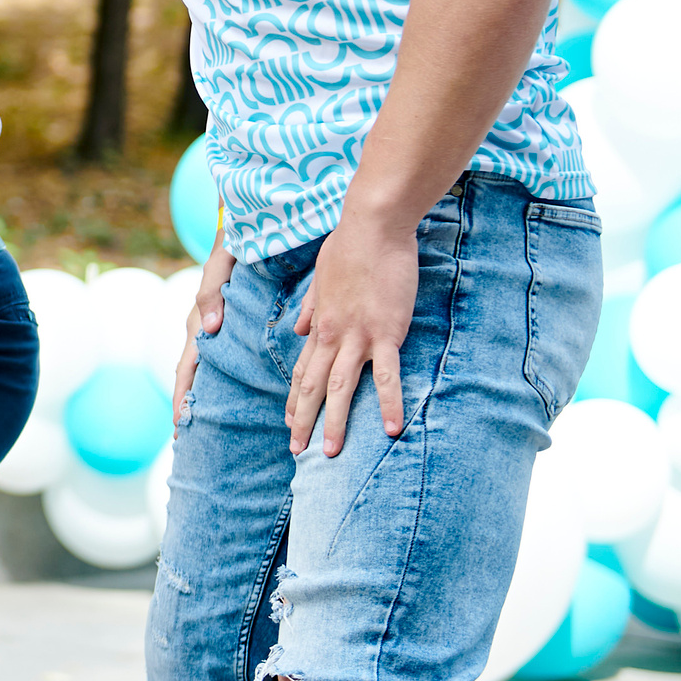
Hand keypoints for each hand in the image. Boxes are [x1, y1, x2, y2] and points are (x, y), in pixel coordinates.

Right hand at [173, 243, 234, 429]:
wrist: (247, 228)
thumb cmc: (235, 244)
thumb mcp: (222, 262)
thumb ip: (212, 290)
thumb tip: (209, 329)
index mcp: (200, 320)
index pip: (186, 367)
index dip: (183, 396)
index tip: (180, 425)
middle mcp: (203, 329)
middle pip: (190, 375)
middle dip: (186, 406)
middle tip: (185, 440)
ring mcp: (214, 329)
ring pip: (204, 369)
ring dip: (201, 395)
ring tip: (203, 425)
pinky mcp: (228, 327)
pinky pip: (219, 358)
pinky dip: (215, 379)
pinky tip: (225, 395)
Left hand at [287, 221, 417, 455]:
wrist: (370, 226)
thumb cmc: (348, 246)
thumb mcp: (320, 277)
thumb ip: (309, 307)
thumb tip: (297, 329)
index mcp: (318, 325)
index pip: (302, 370)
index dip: (295, 400)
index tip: (289, 423)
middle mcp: (332, 336)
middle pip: (313, 387)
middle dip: (303, 421)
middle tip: (297, 452)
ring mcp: (358, 337)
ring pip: (340, 388)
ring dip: (335, 423)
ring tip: (329, 453)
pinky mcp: (386, 333)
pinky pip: (387, 376)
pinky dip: (388, 404)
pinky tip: (392, 429)